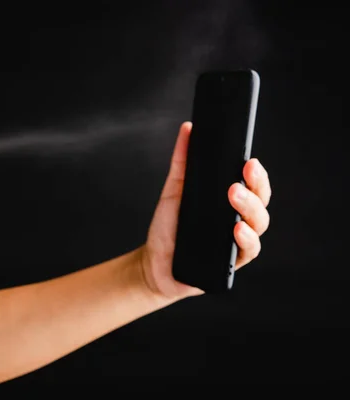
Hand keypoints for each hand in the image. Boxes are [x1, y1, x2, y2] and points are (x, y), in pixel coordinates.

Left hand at [141, 122, 271, 299]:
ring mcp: (237, 242)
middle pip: (261, 201)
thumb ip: (182, 161)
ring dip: (250, 208)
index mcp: (229, 202)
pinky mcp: (231, 264)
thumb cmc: (169, 227)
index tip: (249, 160)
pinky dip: (246, 239)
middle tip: (244, 172)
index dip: (256, 173)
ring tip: (235, 195)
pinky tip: (237, 229)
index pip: (253, 184)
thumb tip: (188, 128)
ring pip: (259, 224)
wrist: (154, 262)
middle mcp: (239, 220)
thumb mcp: (174, 190)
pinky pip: (248, 251)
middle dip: (256, 185)